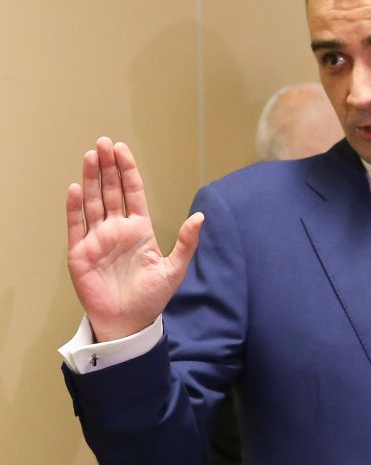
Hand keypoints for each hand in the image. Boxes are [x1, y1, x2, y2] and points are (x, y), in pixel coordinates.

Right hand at [66, 137, 203, 340]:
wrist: (129, 322)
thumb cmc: (151, 297)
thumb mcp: (174, 269)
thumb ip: (186, 242)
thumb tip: (201, 216)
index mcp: (139, 230)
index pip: (132, 193)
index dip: (127, 171)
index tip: (122, 149)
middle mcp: (117, 230)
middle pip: (110, 191)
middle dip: (107, 167)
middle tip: (103, 142)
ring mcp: (97, 239)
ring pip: (93, 202)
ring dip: (91, 179)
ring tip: (91, 156)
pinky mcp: (80, 253)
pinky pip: (76, 226)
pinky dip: (76, 207)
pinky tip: (76, 188)